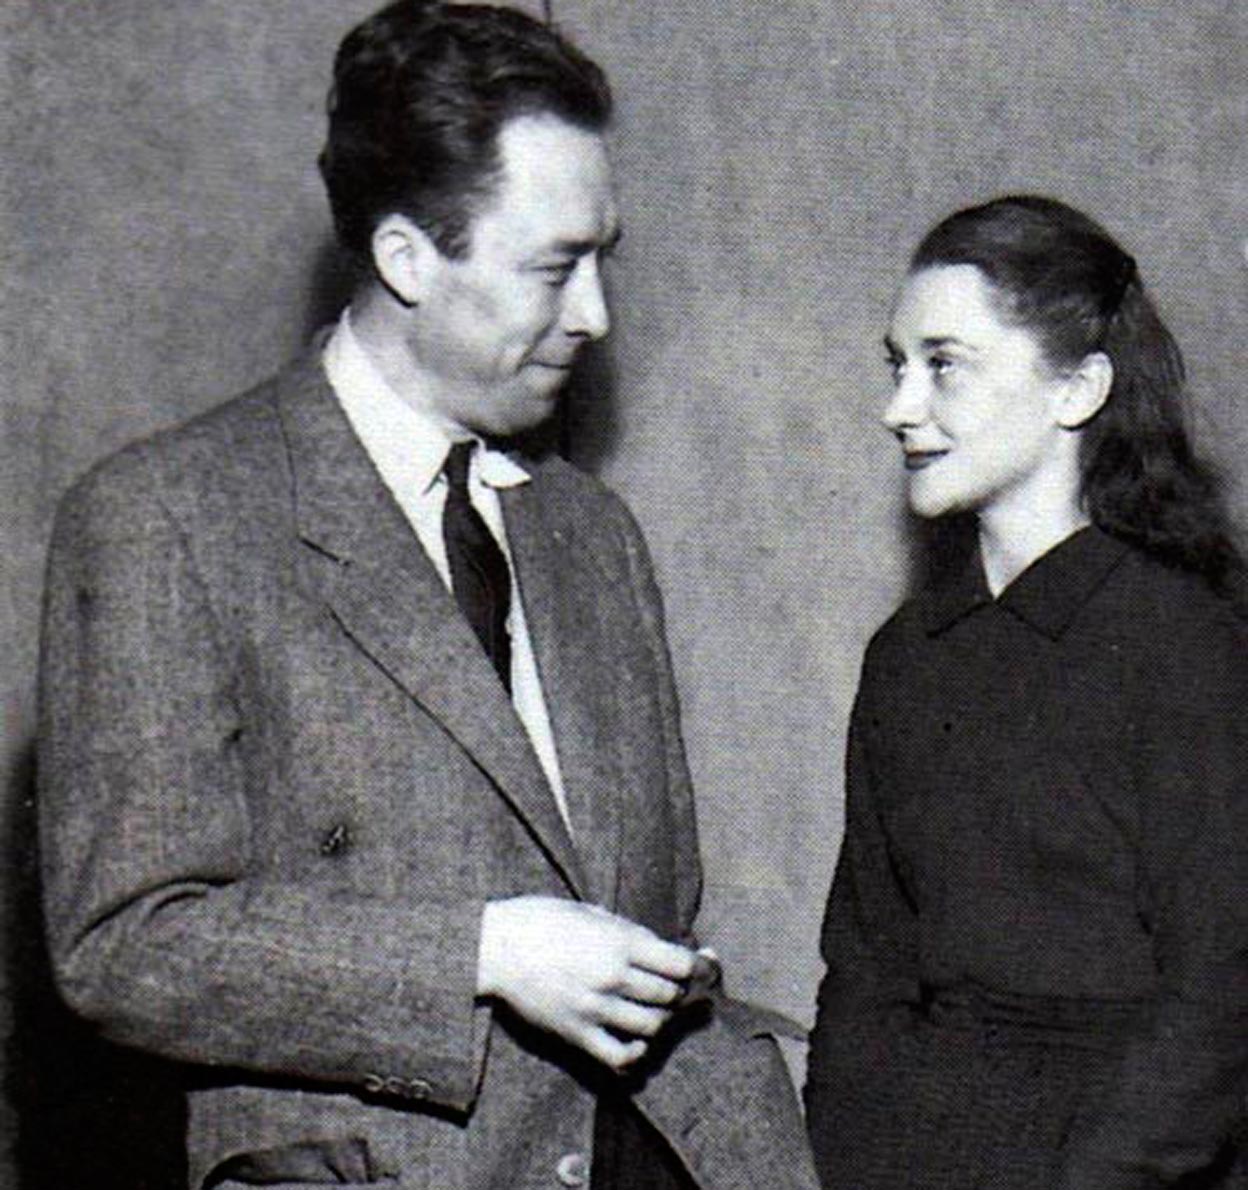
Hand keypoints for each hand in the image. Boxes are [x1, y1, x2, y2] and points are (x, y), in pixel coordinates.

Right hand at [477, 896, 696, 1069]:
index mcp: (619, 942)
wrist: (495, 947)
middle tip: (673, 984)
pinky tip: (635, 1040)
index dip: (699, 966)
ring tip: (651, 1008)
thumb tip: (659, 945)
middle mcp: (613, 977)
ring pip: (652, 1026)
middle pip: (670, 996)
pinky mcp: (577, 1033)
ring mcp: (595, 1009)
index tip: (703, 965)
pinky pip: (620, 1056)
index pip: (680, 963)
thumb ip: (627, 931)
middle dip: (678, 990)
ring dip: (659, 1018)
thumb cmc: (540, 920)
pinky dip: (636, 1052)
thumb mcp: (590, 911)